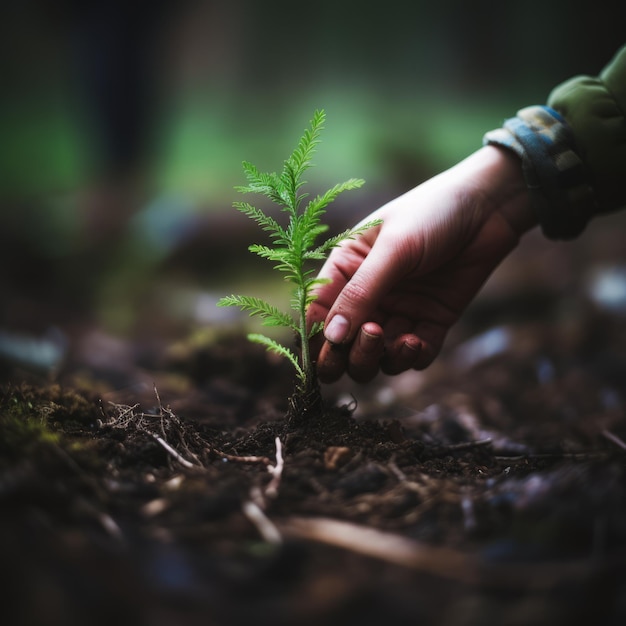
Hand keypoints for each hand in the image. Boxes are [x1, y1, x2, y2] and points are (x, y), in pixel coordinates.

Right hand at [306, 146, 536, 382]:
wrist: (489, 207)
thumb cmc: (432, 213)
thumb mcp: (393, 250)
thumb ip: (361, 293)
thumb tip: (332, 337)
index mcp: (346, 270)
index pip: (319, 313)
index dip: (318, 339)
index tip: (327, 354)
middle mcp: (369, 295)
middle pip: (345, 344)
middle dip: (352, 354)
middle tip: (371, 339)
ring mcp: (399, 310)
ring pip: (378, 355)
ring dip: (383, 358)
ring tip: (403, 339)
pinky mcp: (430, 320)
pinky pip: (414, 354)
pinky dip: (412, 357)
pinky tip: (417, 342)